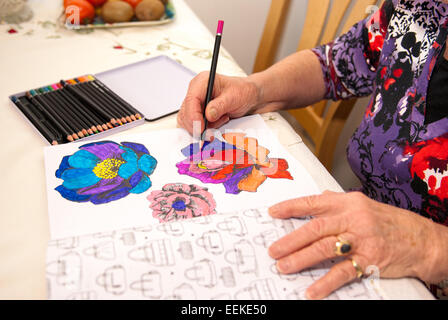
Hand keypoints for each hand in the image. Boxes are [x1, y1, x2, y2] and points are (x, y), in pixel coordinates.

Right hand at [177, 72, 260, 134]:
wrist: (248, 96)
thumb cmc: (242, 91)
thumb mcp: (234, 97)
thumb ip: (221, 105)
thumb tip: (208, 115)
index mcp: (202, 82)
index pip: (191, 100)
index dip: (193, 116)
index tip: (201, 128)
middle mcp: (196, 91)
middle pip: (186, 112)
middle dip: (197, 125)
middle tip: (210, 133)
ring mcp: (195, 103)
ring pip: (187, 121)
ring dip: (202, 127)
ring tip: (221, 120)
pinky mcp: (197, 112)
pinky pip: (193, 125)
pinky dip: (205, 128)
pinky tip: (217, 122)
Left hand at [268, 191, 443, 298]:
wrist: (420, 239)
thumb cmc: (389, 222)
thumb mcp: (363, 205)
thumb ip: (338, 202)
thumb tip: (318, 197)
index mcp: (348, 202)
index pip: (314, 203)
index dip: (291, 207)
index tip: (273, 213)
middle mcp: (353, 218)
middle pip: (315, 228)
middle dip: (291, 240)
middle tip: (274, 250)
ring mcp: (361, 239)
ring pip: (325, 248)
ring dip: (301, 259)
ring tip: (284, 266)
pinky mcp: (369, 260)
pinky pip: (343, 272)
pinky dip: (326, 283)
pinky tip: (312, 290)